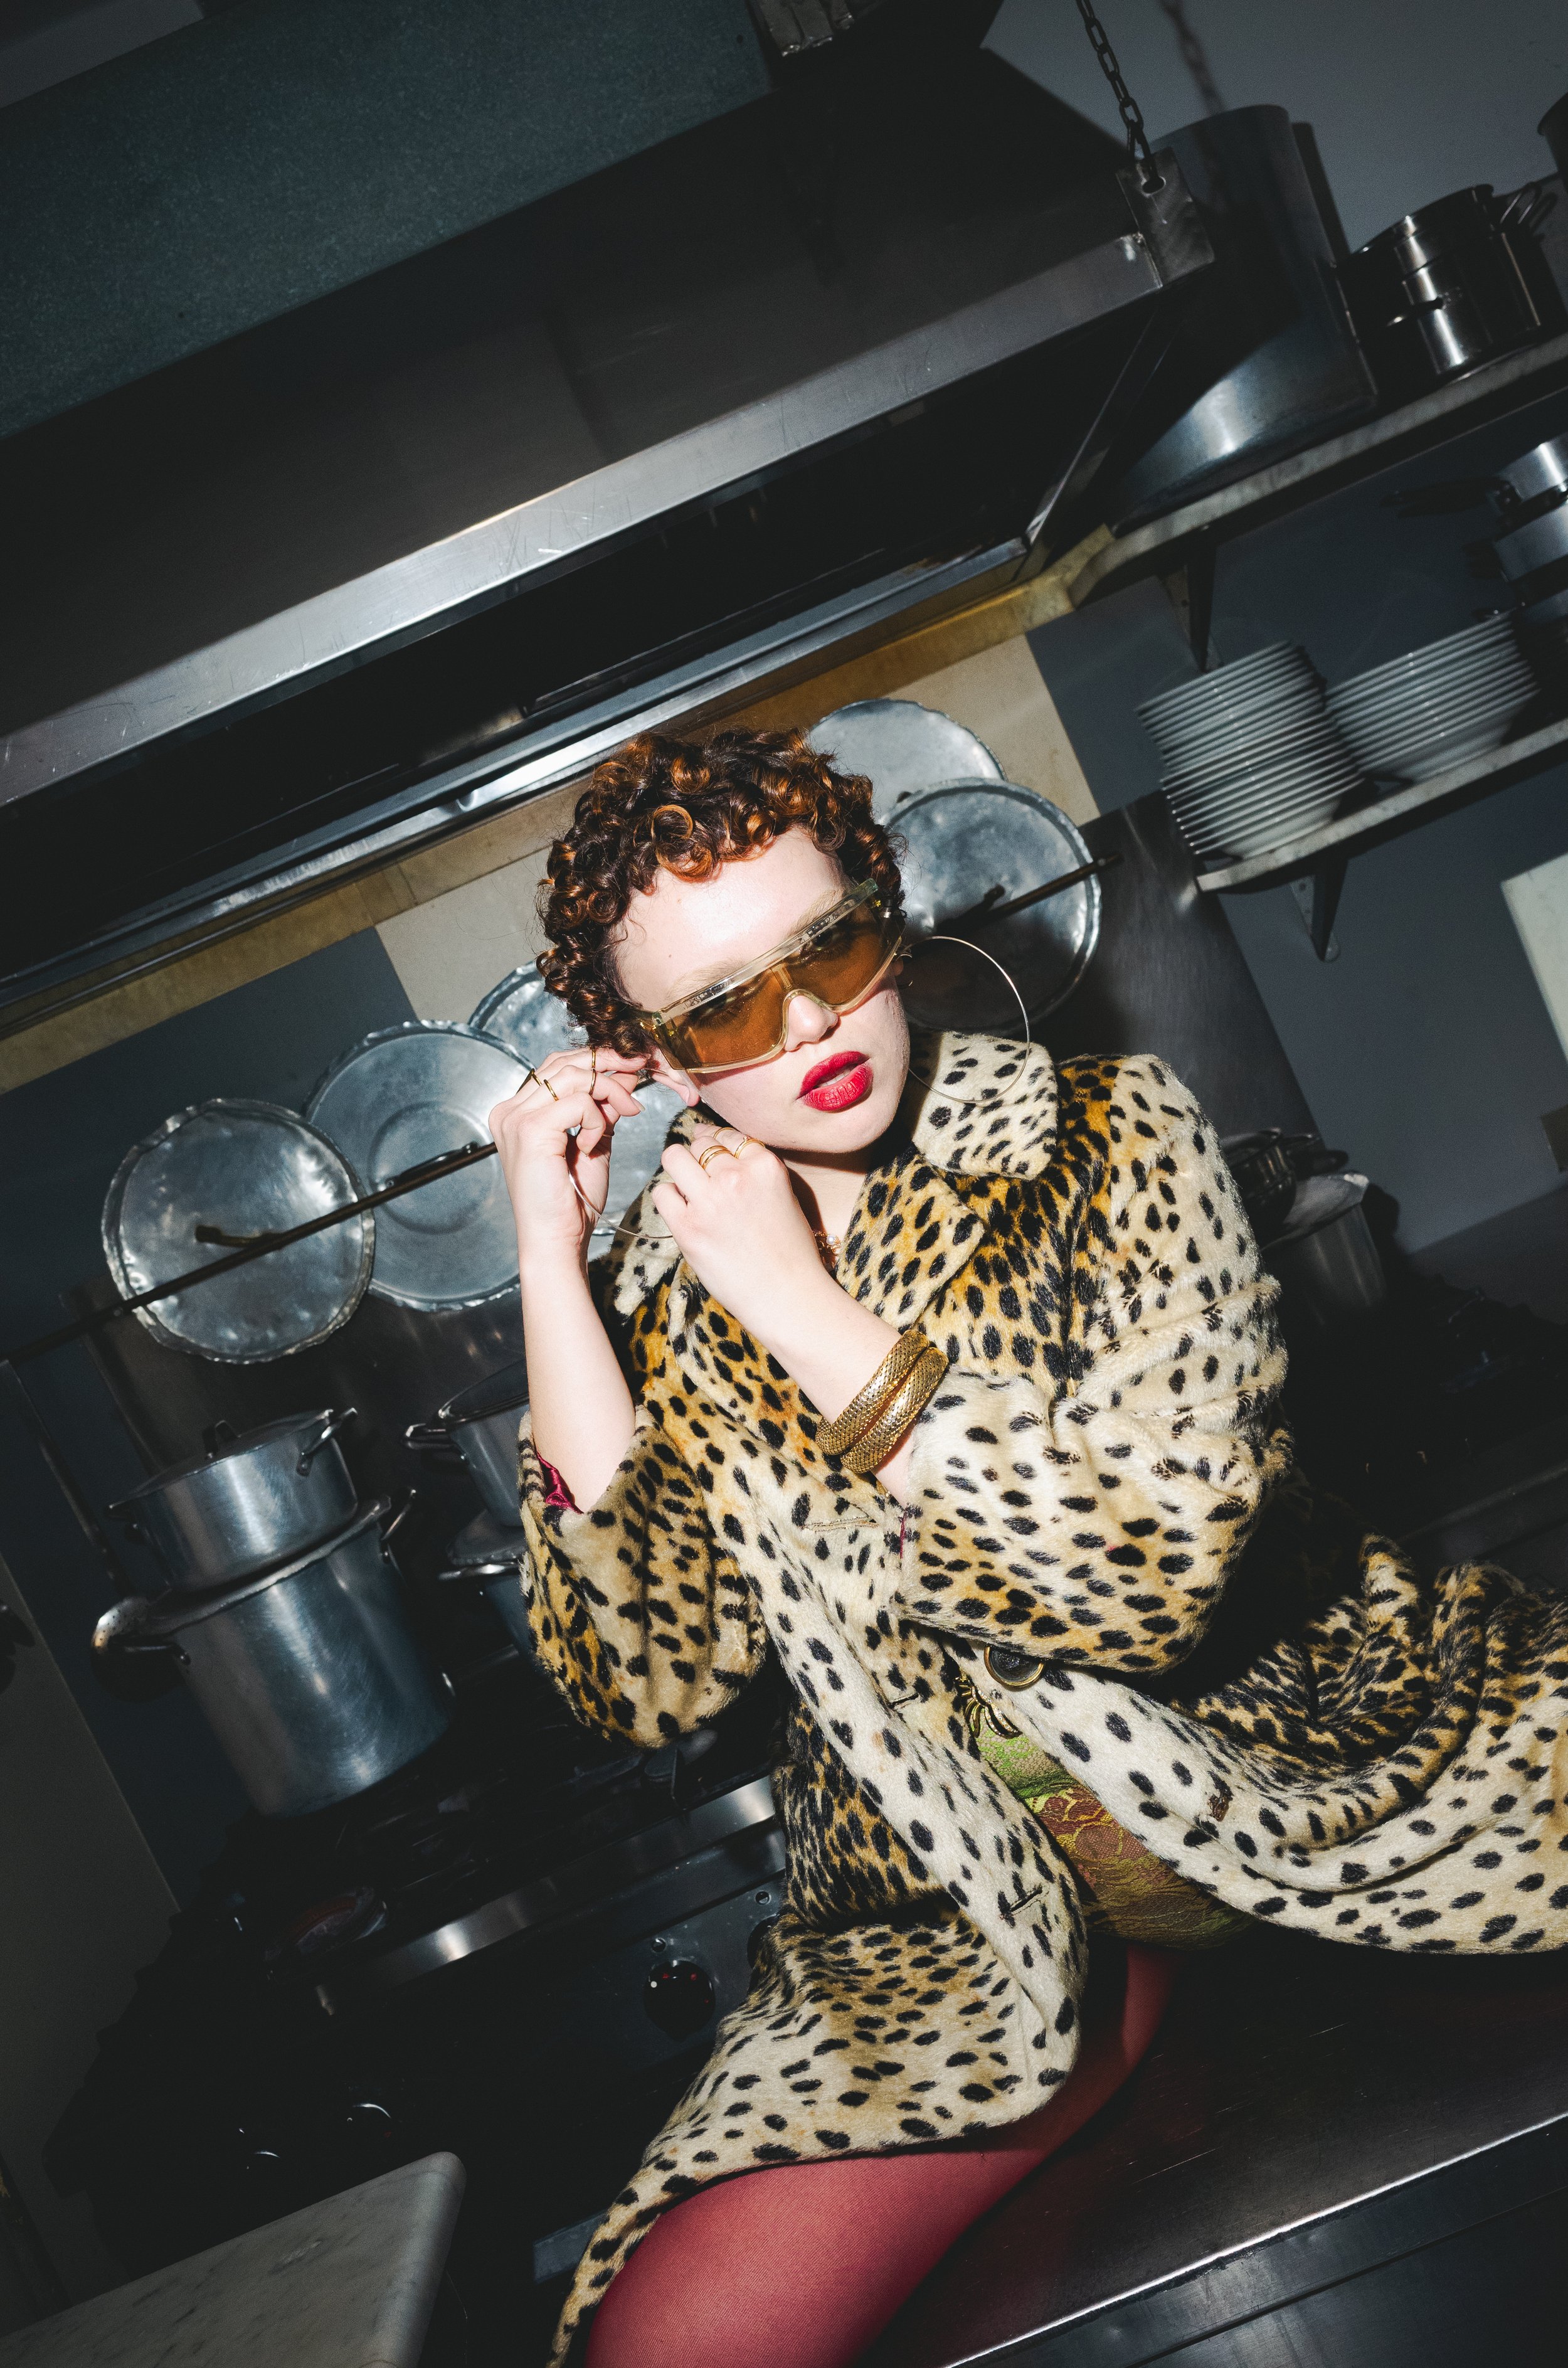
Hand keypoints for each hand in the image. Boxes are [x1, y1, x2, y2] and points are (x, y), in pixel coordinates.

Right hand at [488, 1047, 650, 1265]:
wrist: (557, 1238)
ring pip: (574, 1076)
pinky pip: (578, 1102)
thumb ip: (602, 1108)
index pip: (557, 1067)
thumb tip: (625, 1074)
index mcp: (517, 1112)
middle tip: (640, 1069)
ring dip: (610, 1090)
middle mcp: (510, 1110)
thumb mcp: (593, 1140)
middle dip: (608, 1063)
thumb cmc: (572, 1199)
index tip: (631, 1067)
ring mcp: (516, 1118)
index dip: (596, 1061)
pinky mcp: (530, 1129)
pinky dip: (596, 1118)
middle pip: (563, 1063)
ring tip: (627, 1112)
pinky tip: (592, 1144)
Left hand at [651, 1125, 831, 1343]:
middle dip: (698, 1156)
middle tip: (700, 1175)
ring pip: (674, 1157)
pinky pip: (661, 1192)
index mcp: (765, 1166)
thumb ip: (755, 1171)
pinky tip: (681, 1210)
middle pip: (700, 1143)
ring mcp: (710, 1201)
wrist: (787, 1295)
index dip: (717, 1141)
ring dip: (679, 1169)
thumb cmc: (790, 1251)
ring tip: (687, 1188)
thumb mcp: (784, 1195)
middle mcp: (736, 1177)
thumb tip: (718, 1150)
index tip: (712, 1152)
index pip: (728, 1134)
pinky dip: (668, 1196)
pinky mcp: (688, 1227)